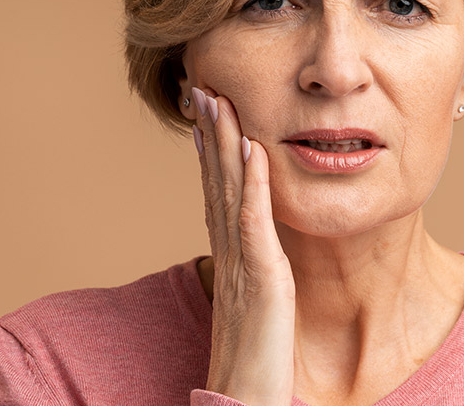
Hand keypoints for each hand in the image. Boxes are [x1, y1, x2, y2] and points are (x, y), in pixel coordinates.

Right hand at [191, 87, 295, 405]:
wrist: (245, 403)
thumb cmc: (253, 363)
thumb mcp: (252, 308)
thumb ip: (252, 275)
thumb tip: (253, 255)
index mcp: (229, 259)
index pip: (215, 194)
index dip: (209, 151)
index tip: (204, 114)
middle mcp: (229, 254)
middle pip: (215, 182)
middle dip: (210, 132)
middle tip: (201, 88)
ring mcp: (242, 264)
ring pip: (227, 191)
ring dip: (224, 143)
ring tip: (217, 100)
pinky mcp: (261, 279)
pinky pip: (253, 222)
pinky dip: (251, 183)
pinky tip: (252, 149)